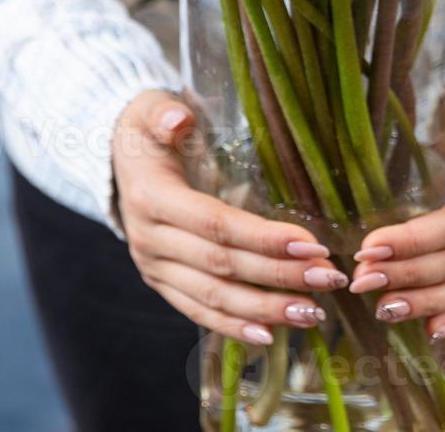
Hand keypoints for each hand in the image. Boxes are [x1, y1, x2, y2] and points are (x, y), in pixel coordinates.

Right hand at [113, 90, 348, 345]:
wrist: (116, 158)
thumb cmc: (147, 130)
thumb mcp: (150, 109)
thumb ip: (164, 114)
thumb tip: (178, 119)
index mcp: (151, 198)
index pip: (215, 224)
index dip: (262, 238)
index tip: (310, 244)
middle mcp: (150, 240)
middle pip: (222, 266)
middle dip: (278, 276)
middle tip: (328, 277)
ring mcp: (153, 267)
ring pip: (213, 297)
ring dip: (265, 309)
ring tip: (313, 312)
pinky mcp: (161, 282)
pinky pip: (198, 310)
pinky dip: (233, 326)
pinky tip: (270, 334)